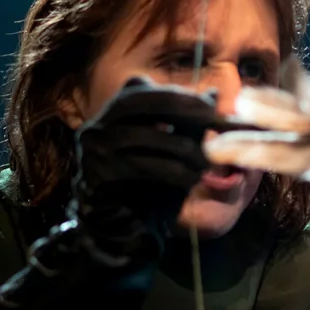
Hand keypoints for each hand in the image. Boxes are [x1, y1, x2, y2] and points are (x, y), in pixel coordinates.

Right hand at [71, 77, 218, 263]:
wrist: (119, 220)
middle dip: (182, 108)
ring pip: (145, 135)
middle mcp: (98, 125)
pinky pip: (142, 166)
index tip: (211, 105)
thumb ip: (187, 120)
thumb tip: (214, 93)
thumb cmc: (149, 179)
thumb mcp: (170, 145)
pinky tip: (192, 179)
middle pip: (142, 102)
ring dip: (183, 147)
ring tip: (207, 161)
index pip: (142, 88)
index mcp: (112, 112)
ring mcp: (95, 149)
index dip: (177, 94)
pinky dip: (172, 172)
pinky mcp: (99, 174)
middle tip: (213, 120)